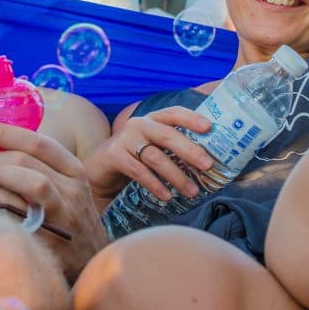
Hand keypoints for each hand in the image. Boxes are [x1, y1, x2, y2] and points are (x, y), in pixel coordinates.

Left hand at [0, 122, 107, 280]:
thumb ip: (41, 167)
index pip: (39, 142)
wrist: (92, 258)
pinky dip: (2, 200)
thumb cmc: (70, 217)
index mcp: (74, 170)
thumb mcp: (67, 187)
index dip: (7, 132)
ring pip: (31, 181)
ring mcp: (64, 213)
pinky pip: (23, 212)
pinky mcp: (52, 236)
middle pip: (28, 160)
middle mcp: (73, 188)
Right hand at [84, 106, 213, 207]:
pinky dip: (155, 185)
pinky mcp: (113, 155)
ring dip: (176, 175)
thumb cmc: (134, 157)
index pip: (173, 113)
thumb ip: (173, 147)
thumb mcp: (152, 146)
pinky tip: (167, 196)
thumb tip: (209, 163)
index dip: (191, 118)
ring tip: (193, 192)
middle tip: (208, 166)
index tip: (209, 127)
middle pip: (167, 135)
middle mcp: (138, 124)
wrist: (99, 169)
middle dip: (190, 151)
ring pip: (155, 157)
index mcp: (152, 119)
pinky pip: (138, 171)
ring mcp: (124, 139)